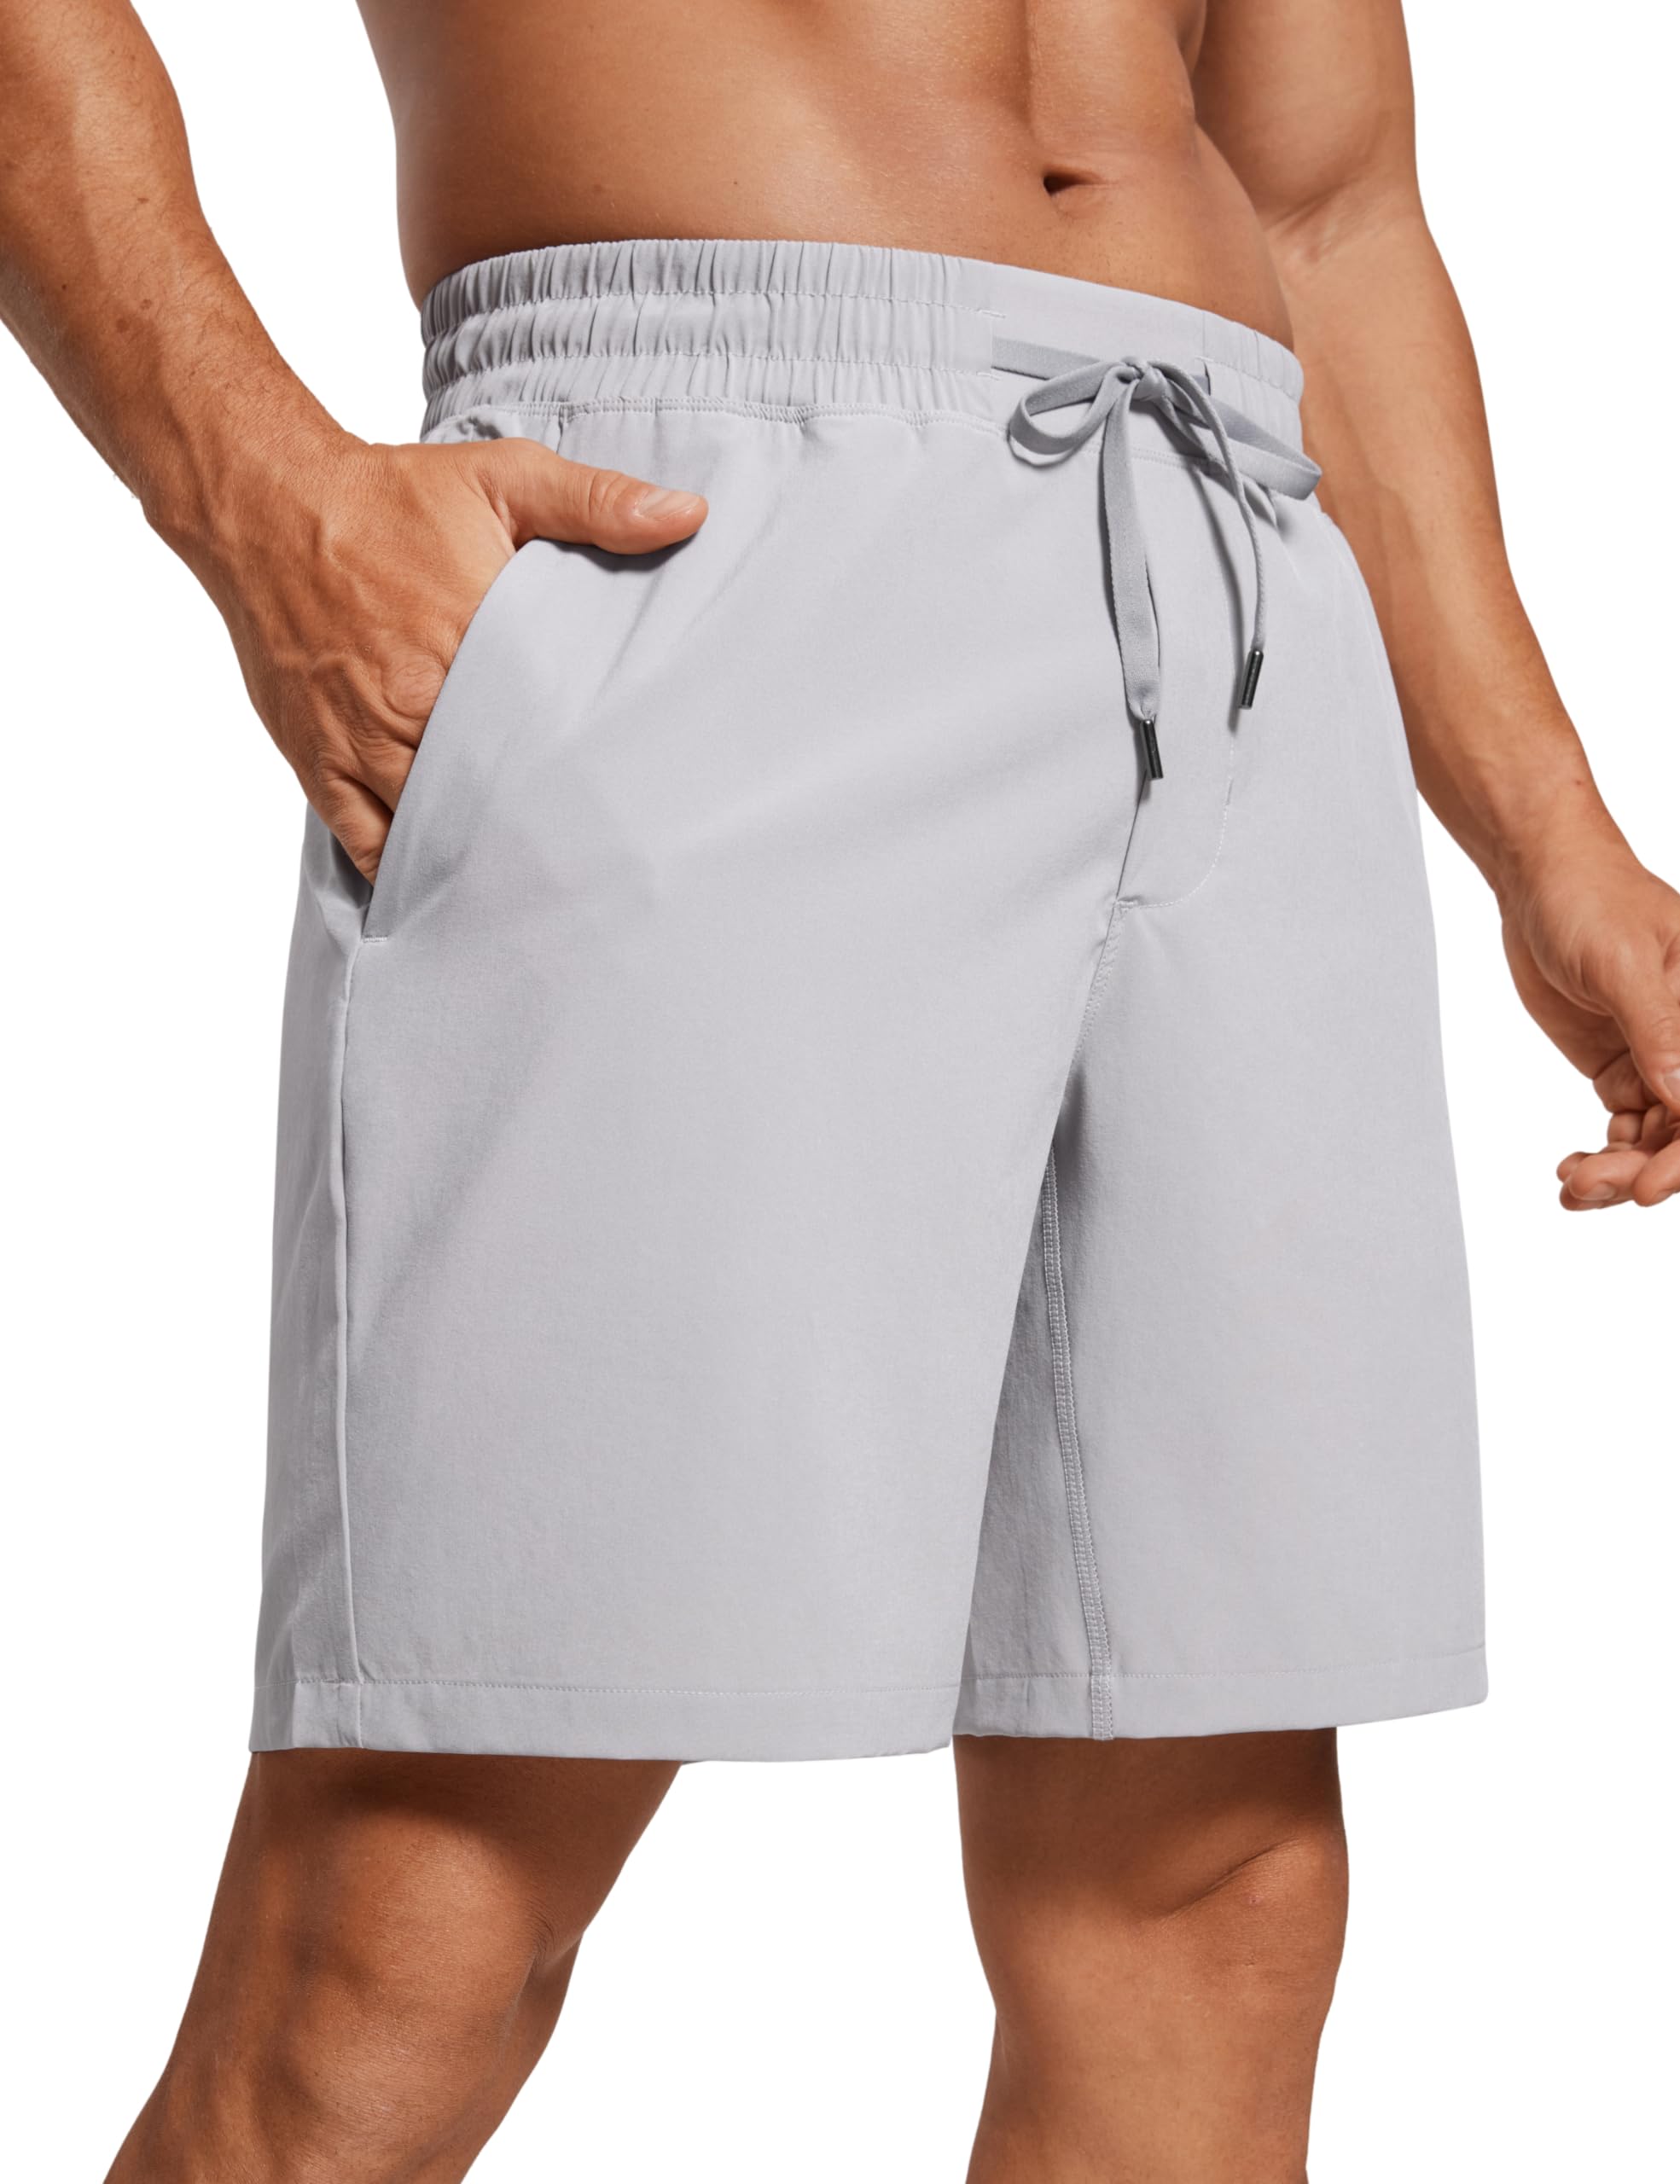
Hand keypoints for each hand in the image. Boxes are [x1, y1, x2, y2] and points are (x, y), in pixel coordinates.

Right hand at [190, 429, 706, 881]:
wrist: (265, 504)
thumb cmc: (389, 494)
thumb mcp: (502, 478)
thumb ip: (596, 502)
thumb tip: (688, 515)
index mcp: (467, 639)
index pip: (546, 732)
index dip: (588, 774)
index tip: (631, 803)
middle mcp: (411, 702)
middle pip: (492, 793)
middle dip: (541, 829)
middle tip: (598, 868)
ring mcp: (360, 741)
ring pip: (434, 829)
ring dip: (482, 858)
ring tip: (540, 893)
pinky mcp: (319, 762)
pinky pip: (365, 842)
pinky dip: (406, 874)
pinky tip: (451, 896)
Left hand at [1498, 821, 1679, 1208]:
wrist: (1541, 879)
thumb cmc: (1592, 899)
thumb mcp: (1623, 963)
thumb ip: (1659, 1030)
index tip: (1649, 1188)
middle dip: (1644, 1168)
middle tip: (1589, 1184)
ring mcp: (1662, 1058)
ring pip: (1657, 1139)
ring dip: (1618, 1170)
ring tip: (1573, 1182)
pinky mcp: (1625, 1067)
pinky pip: (1627, 1129)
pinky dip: (1603, 1156)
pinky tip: (1571, 1170)